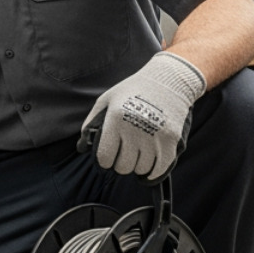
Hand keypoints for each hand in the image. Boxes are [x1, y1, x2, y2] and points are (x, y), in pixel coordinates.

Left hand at [80, 52, 204, 179]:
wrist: (168, 80)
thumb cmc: (132, 91)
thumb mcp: (106, 100)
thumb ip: (91, 123)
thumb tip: (82, 147)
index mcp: (116, 119)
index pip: (105, 157)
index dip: (104, 160)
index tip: (108, 156)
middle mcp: (135, 129)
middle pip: (123, 166)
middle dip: (121, 164)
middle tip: (124, 155)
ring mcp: (155, 136)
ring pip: (141, 169)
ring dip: (137, 166)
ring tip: (138, 155)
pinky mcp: (171, 140)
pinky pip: (159, 168)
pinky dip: (152, 172)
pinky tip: (149, 165)